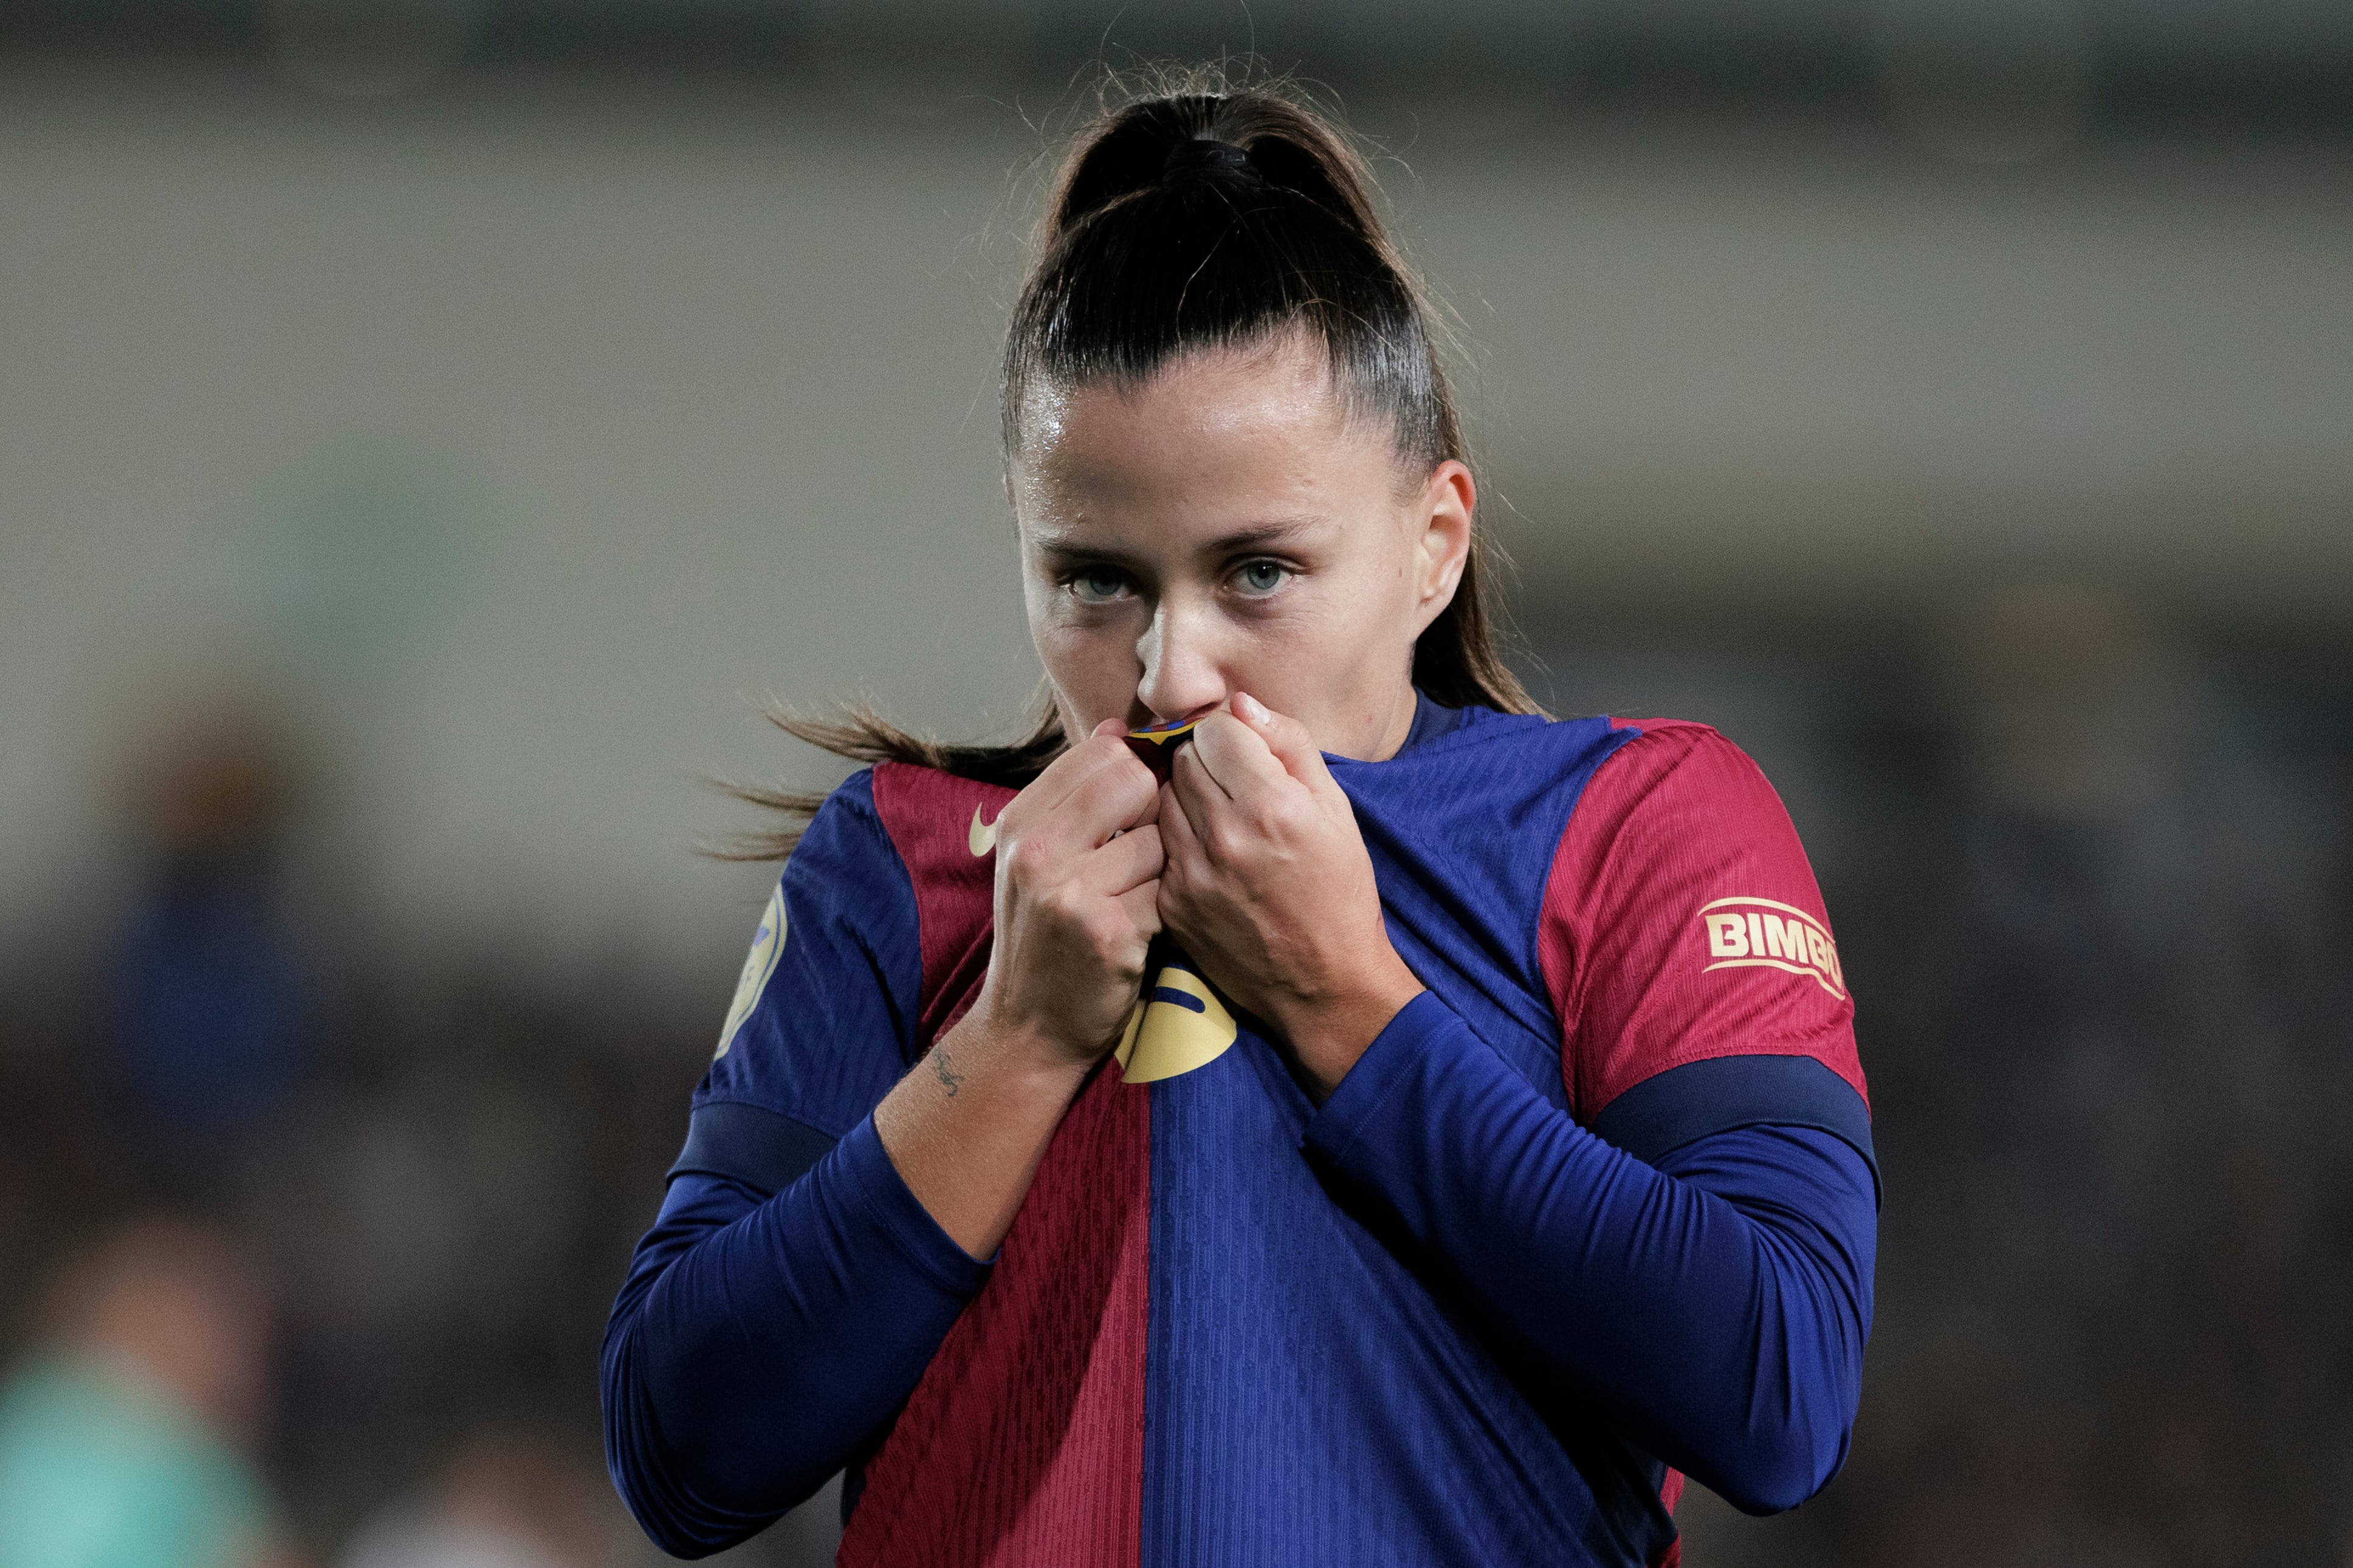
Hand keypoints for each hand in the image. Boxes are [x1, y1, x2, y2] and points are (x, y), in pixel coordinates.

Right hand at [974, 718, 1165, 1068]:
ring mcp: (1071, 892)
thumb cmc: (1044, 936)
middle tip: (1139, 852)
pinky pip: (1168, 890)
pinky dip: (1165, 908)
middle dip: (1152, 810)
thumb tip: (1121, 728)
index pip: (1103, 749)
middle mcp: (1037, 850)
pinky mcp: (1110, 933)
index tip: (1139, 802)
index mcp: (1020, 821)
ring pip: (1159, 837)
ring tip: (1135, 897)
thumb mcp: (1037, 859)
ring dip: (1161, 866)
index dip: (1137, 769)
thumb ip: (1076, 797)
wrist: (1028, 1029)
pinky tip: (1141, 929)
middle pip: (1135, 778)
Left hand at [1158, 693, 1422, 1098]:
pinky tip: (1209, 855)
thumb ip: (1289, 745)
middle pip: (1181, 759)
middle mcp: (1222, 836)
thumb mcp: (1336, 809)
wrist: (1325, 983)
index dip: (1229, 734)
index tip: (1244, 752)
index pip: (1212, 729)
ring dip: (1184, 797)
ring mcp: (1190, 873)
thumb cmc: (1340, 890)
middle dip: (1203, 760)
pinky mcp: (1171, 903)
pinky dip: (1177, 840)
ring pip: (1161, 799)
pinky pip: (1159, 845)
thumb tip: (1241, 705)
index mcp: (1269, 805)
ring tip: (1220, 819)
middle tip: (1232, 784)